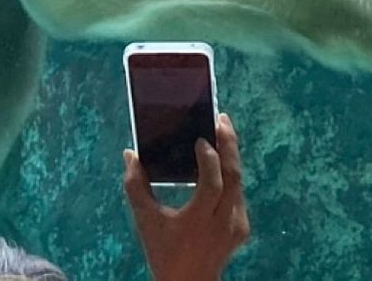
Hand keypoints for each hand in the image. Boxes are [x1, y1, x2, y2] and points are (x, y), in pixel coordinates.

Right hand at [123, 113, 249, 280]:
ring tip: (222, 130)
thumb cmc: (165, 252)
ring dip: (231, 156)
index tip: (200, 139)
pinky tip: (221, 159)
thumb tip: (129, 154)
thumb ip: (136, 187)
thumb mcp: (146, 222)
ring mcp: (236, 225)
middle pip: (234, 178)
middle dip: (229, 145)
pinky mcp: (241, 228)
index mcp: (201, 220)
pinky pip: (238, 193)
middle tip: (221, 119)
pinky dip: (230, 173)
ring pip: (239, 183)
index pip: (214, 184)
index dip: (210, 160)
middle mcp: (224, 222)